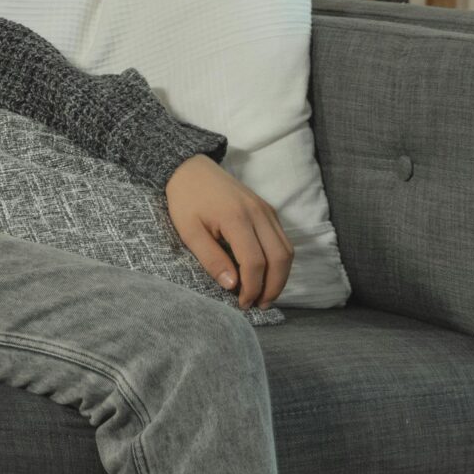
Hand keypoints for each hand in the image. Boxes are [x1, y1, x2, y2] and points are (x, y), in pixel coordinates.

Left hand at [164, 156, 291, 309]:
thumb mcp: (188, 231)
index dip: (252, 287)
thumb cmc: (186, 199)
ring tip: (264, 295)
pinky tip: (265, 274)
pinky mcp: (268, 210)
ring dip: (280, 277)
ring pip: (286, 250)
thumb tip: (232, 286)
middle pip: (279, 258)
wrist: (191, 168)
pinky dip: (279, 261)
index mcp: (236, 218)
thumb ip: (211, 259)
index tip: (242, 303)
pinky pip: (282, 240)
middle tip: (258, 305)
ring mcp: (266, 210)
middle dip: (273, 287)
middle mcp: (258, 213)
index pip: (254, 261)